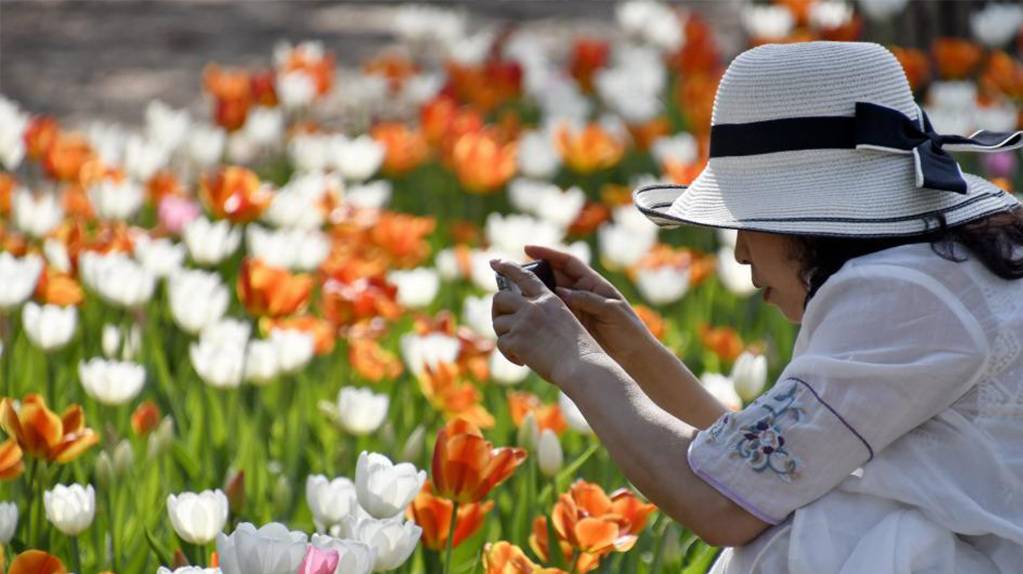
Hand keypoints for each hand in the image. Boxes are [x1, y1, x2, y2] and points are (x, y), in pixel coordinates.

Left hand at [490, 258, 604, 385]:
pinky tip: (523, 361)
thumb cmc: (577, 350)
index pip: (524, 276)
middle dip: (497, 310)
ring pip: (498, 323)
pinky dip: (509, 354)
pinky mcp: (516, 340)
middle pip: (500, 298)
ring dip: (505, 336)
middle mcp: (533, 306)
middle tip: (502, 323)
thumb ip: (543, 314)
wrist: (580, 367)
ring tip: (519, 349)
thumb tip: (520, 318)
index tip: (495, 262)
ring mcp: (523, 322)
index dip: (508, 267)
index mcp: (548, 299)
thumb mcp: (564, 321)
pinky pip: (501, 344)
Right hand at [522, 245, 657, 370]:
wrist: (635, 356)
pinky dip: (537, 314)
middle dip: (532, 273)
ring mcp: (574, 309)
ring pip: (547, 296)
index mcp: (593, 283)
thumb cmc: (628, 330)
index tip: (527, 249)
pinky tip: (523, 316)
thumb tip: (560, 292)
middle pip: (552, 277)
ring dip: (531, 294)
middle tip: (510, 273)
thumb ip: (587, 299)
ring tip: (511, 294)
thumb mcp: (610, 311)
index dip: (547, 254)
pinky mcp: (570, 326)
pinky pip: (550, 315)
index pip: (566, 262)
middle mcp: (581, 293)